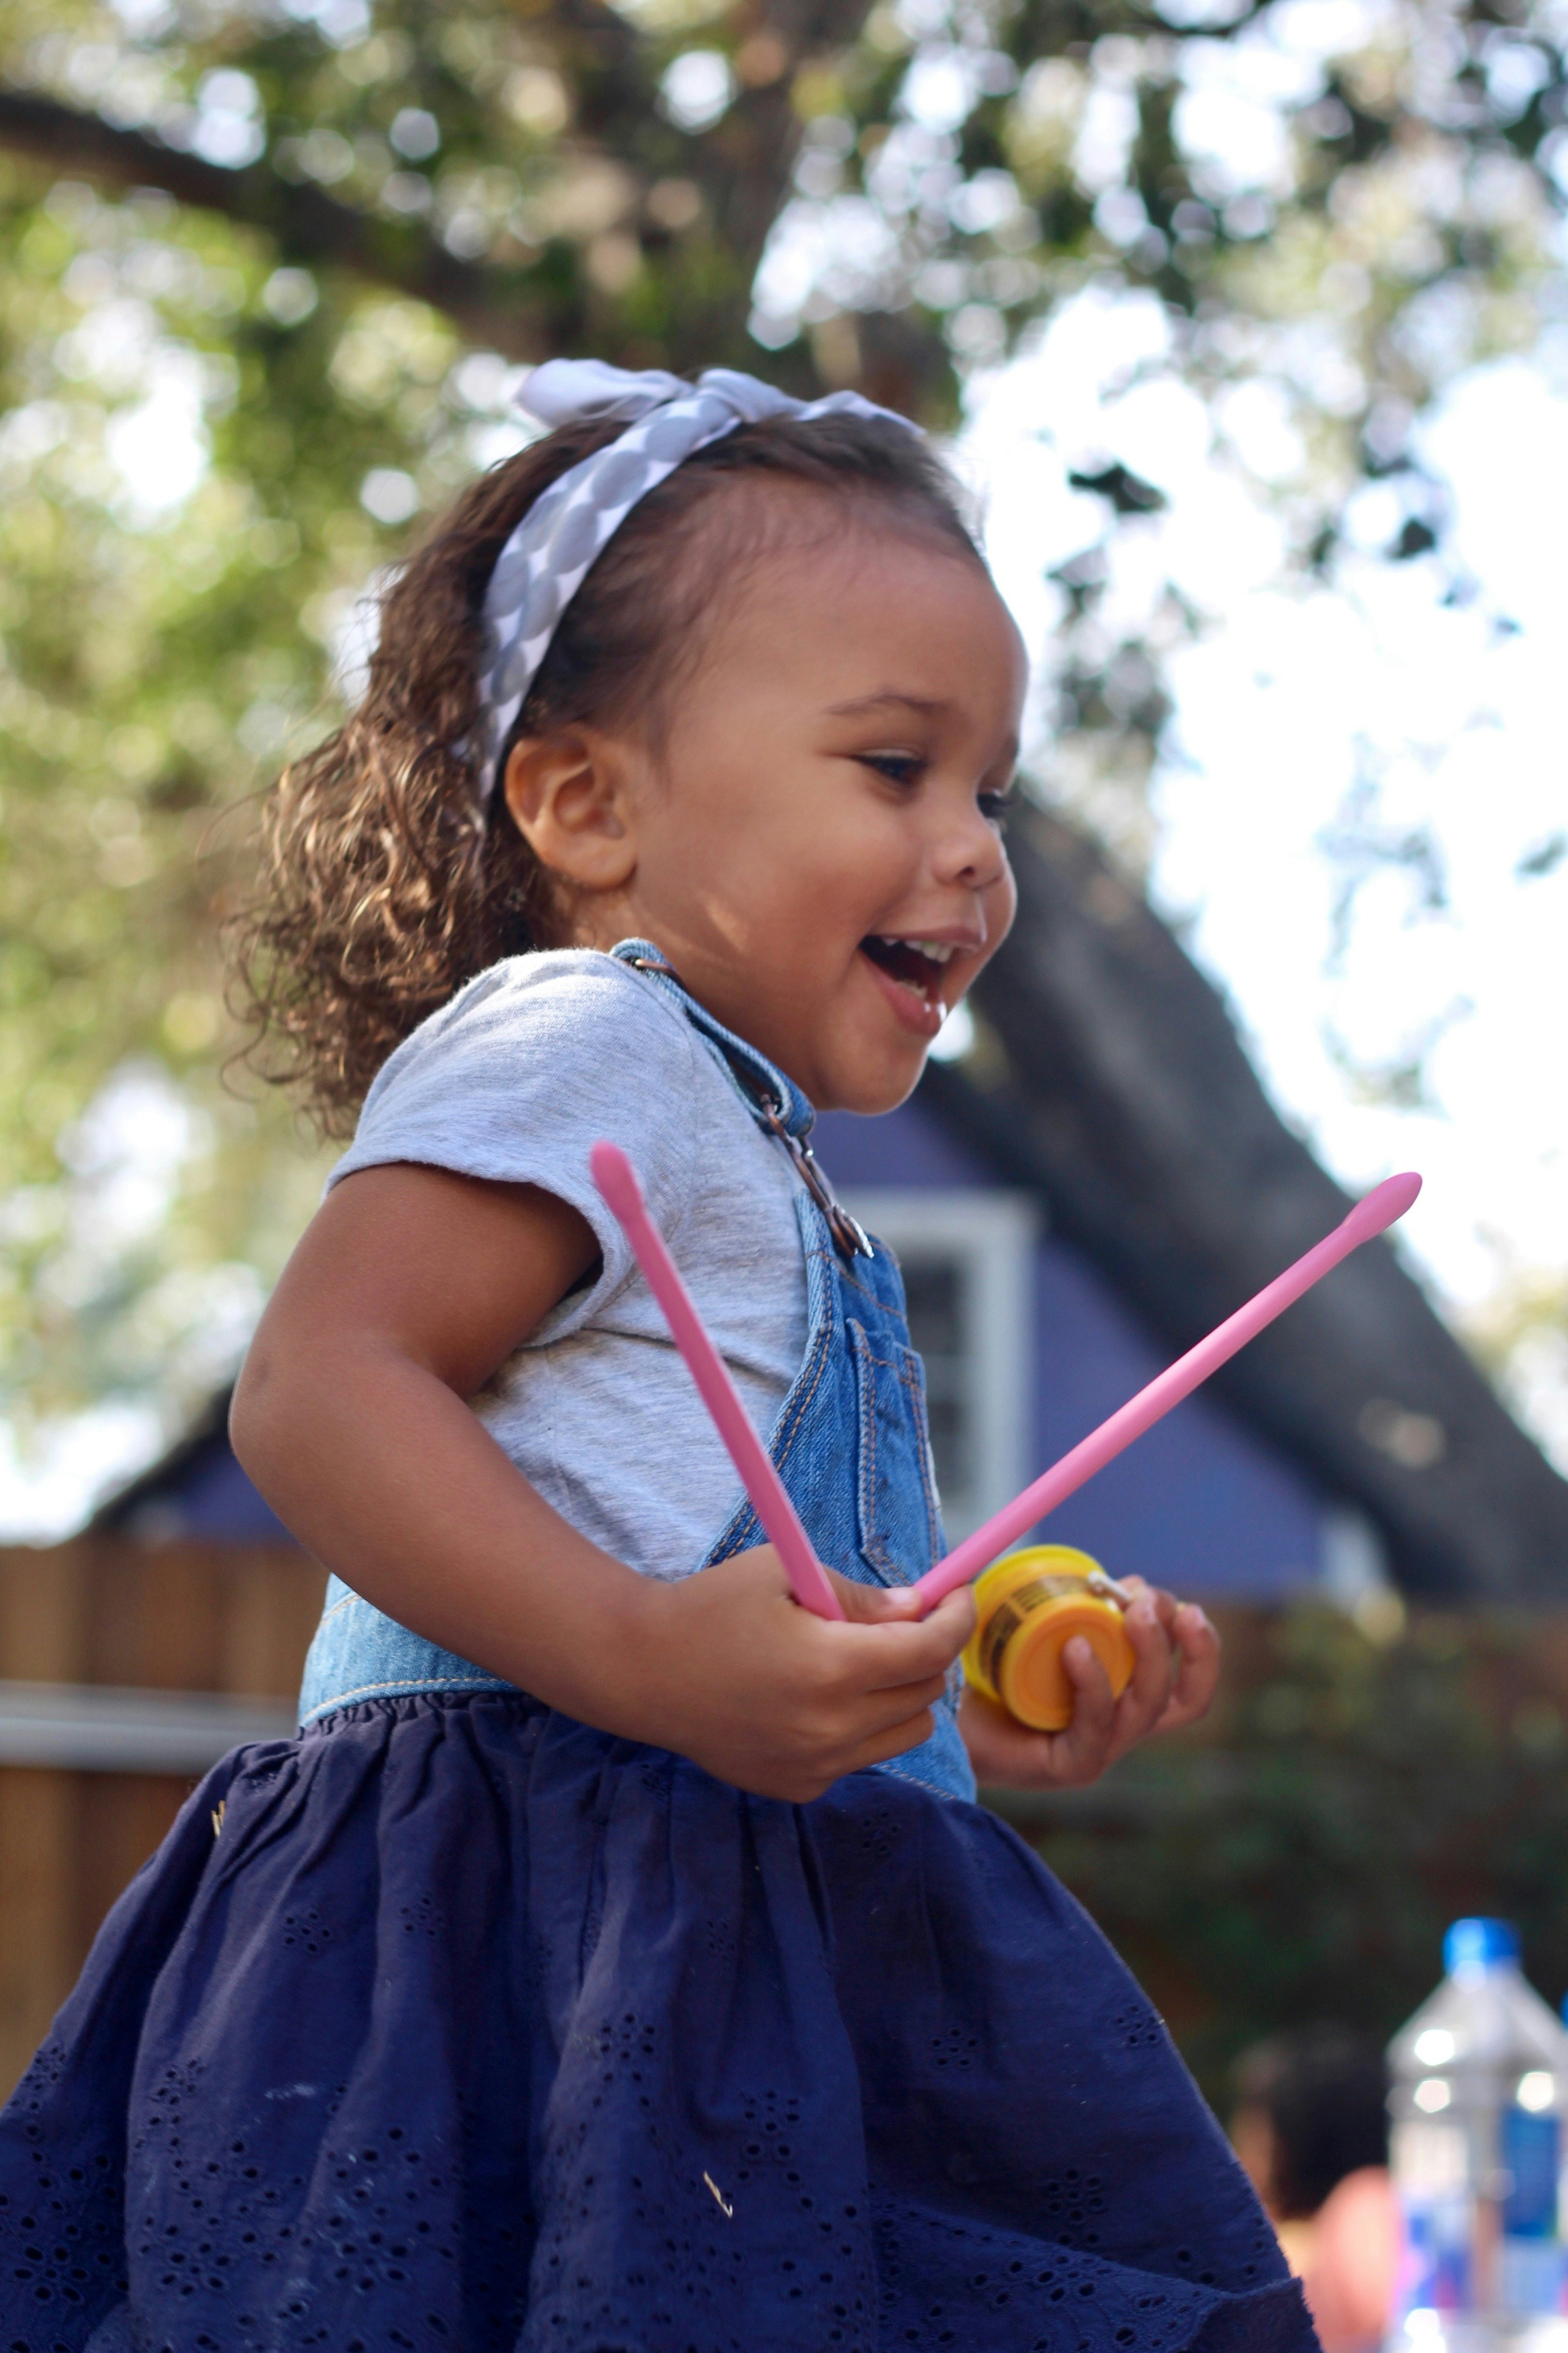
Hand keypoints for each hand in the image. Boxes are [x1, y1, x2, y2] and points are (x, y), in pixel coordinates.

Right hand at [629, 1547, 975, 1803]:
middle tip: (901, 1619)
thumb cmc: (711, 1609)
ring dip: (901, 1693)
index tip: (958, 1593)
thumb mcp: (785, 1574)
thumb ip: (859, 1597)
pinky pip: (862, 1757)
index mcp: (833, 1669)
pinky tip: (815, 1698)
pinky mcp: (799, 1787)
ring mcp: (817, 1767)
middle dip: (926, 1649)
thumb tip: (919, 1610)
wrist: (642, 1672)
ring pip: (906, 1732)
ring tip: (856, 1660)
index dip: (956, 1616)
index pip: (931, 1650)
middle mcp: (832, 1729)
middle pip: (926, 1692)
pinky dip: (861, 1727)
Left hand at [957, 1579, 1217, 1791]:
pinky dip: (1093, 1684)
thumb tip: (1121, 1583)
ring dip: (1147, 1656)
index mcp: (1128, 1700)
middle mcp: (1122, 1729)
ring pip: (1145, 1710)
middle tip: (1155, 1604)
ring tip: (1128, 1612)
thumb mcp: (1052, 1631)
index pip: (1190, 1688)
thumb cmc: (999, 1672)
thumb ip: (1086, 1609)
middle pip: (1183, 1701)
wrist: (946, 1717)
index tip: (1186, 1607)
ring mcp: (1098, 1750)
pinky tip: (1076, 1649)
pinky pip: (1094, 1726)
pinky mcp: (1068, 1765)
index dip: (1203, 1651)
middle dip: (1187, 1649)